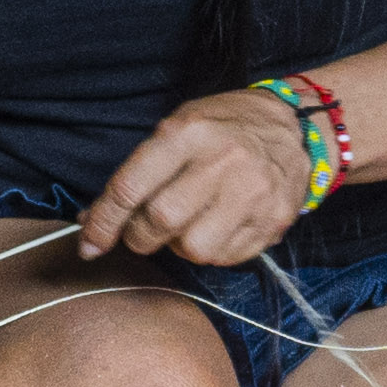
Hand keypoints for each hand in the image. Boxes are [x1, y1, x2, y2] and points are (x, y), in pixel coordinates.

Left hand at [79, 90, 319, 266]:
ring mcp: (252, 194)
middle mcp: (222, 161)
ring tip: (190, 223)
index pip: (132, 186)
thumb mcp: (179, 128)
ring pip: (193, 248)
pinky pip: (225, 258)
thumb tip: (93, 220)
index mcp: (189, 133)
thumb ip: (138, 172)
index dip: (104, 222)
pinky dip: (212, 250)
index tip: (89, 244)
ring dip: (180, 246)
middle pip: (160, 221)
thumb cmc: (225, 128)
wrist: (296, 129)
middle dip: (140, 236)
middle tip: (144, 231)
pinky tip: (219, 225)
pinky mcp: (272, 222)